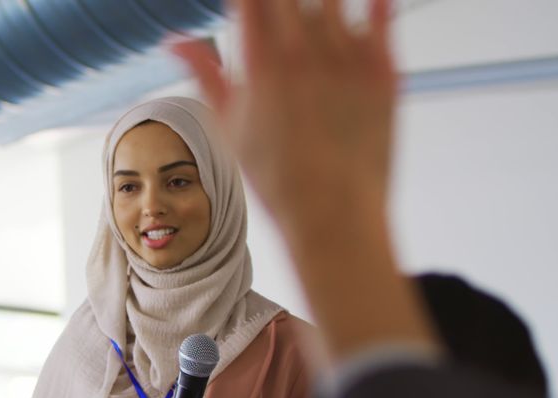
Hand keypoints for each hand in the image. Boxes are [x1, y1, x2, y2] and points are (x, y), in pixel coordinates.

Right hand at [172, 0, 438, 361]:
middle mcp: (304, 53)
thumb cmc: (278, 178)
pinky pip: (382, 11)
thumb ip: (205, 72)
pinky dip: (375, 2)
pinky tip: (369, 2)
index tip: (248, 3)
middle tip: (280, 13)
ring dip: (321, 2)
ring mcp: (348, 59)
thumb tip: (174, 40)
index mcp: (261, 64)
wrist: (333, 216)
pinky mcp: (384, 69)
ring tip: (311, 16)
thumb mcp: (228, 125)